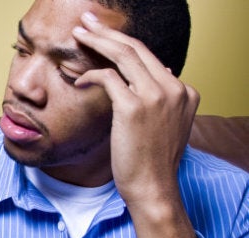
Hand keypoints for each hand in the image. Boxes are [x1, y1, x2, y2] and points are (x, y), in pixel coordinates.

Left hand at [72, 12, 203, 237]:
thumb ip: (163, 100)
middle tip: (87, 23)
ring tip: (79, 34)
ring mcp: (156, 95)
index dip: (124, 43)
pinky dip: (90, 75)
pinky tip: (78, 79)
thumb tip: (158, 75)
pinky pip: (107, 78)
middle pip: (136, 48)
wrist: (153, 189)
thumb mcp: (166, 126)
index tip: (105, 36)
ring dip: (98, 41)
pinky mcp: (134, 106)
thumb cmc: (152, 162)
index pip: (150, 57)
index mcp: (184, 92)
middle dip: (108, 32)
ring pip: (123, 55)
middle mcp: (174, 88)